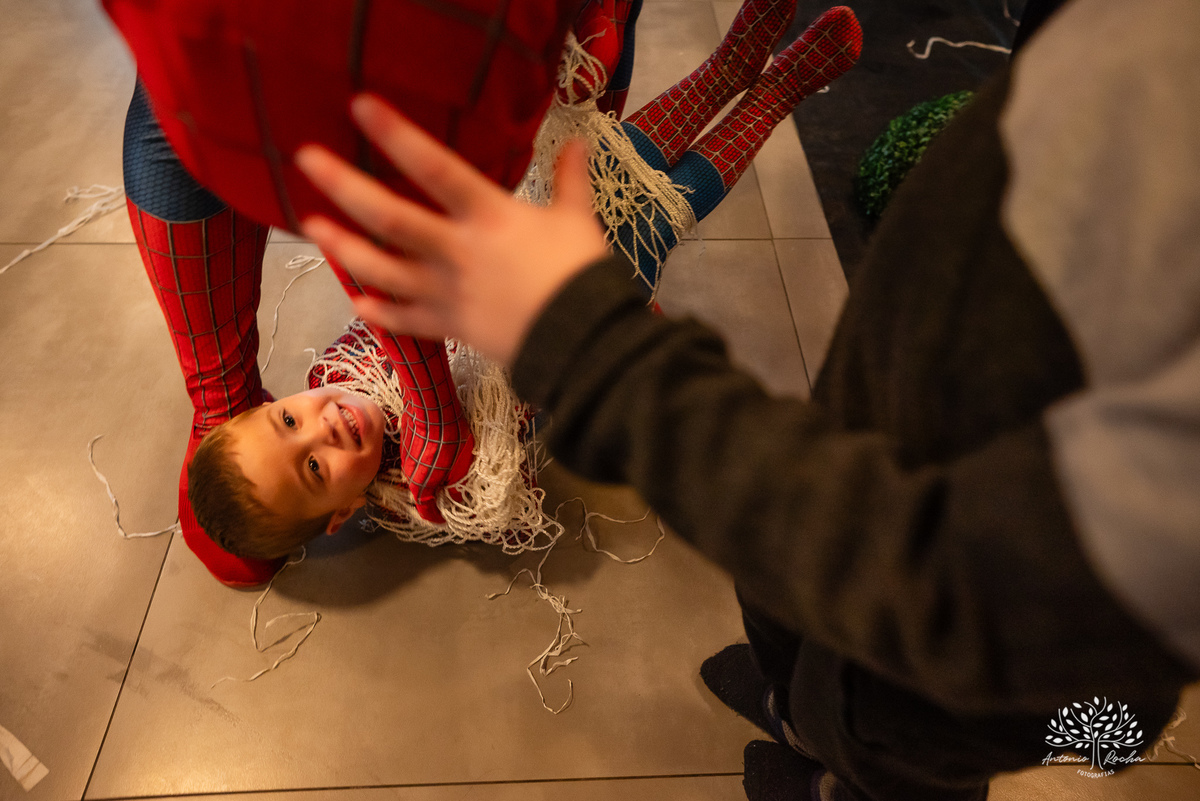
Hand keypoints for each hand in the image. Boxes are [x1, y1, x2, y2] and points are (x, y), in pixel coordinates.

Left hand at [295, 95, 609, 366]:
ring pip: (383, 270)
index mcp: (489, 216)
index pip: (435, 167)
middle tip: (305, 160)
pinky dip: (379, 313)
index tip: (360, 107)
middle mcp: (457, 252)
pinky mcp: (450, 326)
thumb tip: (579, 141)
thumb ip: (569, 179)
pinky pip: (406, 321)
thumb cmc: (581, 276)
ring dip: (343, 248)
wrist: (585, 342)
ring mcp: (447, 292)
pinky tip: (357, 301)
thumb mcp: (578, 219)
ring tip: (313, 226)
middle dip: (344, 186)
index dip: (396, 135)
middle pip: (390, 217)